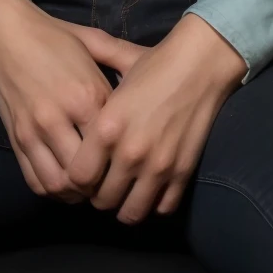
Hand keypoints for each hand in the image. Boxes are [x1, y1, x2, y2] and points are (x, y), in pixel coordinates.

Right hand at [0, 0, 144, 202]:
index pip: (113, 145)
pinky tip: (65, 184)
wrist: (6, 35)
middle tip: (113, 183)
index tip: (132, 163)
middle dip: (102, 184)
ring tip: (88, 188)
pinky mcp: (16, 139)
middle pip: (87, 173)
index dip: (124, 160)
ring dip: (77, 193)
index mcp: (85, 95)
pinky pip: (35, 180)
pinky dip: (53, 190)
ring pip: (60, 184)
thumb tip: (143, 92)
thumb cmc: (55, 40)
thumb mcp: (93, 47)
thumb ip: (118, 69)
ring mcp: (35, 131)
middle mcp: (59, 117)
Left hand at [62, 13, 246, 224]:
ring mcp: (158, 167)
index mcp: (107, 127)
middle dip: (99, 195)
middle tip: (104, 182)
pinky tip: (151, 189)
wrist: (202, 65)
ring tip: (126, 191)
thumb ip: (91, 69)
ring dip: (125, 206)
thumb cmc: (156, 64)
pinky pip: (162, 208)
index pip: (77, 178)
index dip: (77, 178)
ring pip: (131, 213)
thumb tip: (69, 59)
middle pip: (101, 201)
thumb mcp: (114, 67)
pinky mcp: (182, 173)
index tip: (84, 170)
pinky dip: (154, 204)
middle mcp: (130, 153)